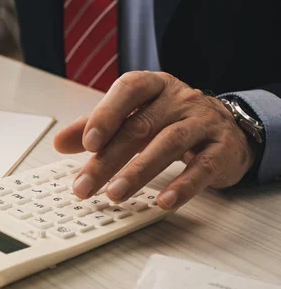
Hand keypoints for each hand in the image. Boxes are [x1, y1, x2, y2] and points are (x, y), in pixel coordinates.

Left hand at [54, 71, 257, 209]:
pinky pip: (202, 167)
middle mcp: (179, 99)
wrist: (228, 130)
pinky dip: (182, 186)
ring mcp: (203, 122)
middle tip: (85, 186)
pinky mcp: (222, 149)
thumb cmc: (171, 121)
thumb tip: (59, 142)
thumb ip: (97, 127)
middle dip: (109, 158)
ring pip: (169, 144)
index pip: (129, 89)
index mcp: (154, 86)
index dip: (106, 114)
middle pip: (140, 126)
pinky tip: (163, 202)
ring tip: (114, 194)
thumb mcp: (134, 116)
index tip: (87, 143)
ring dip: (138, 172)